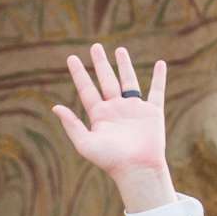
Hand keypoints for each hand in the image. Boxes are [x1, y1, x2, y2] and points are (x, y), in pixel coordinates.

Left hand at [52, 43, 171, 211]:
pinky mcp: (152, 112)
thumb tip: (55, 107)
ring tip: (120, 50)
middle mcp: (116, 109)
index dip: (79, 73)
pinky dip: (160, 77)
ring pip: (128, 81)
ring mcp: (134, 109)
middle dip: (101, 64)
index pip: (87, 89)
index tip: (71, 58)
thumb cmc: (110, 160)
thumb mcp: (85, 143)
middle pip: (106, 80)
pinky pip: (157, 91)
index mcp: (99, 115)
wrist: (137, 169)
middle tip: (95, 46)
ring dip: (124, 66)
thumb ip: (72, 125)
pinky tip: (160, 64)